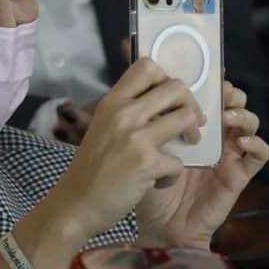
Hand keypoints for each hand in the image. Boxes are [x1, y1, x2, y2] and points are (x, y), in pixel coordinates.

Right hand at [52, 58, 204, 233]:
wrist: (76, 204)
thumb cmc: (92, 167)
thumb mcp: (102, 126)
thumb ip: (125, 110)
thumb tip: (157, 95)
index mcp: (113, 101)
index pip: (147, 65)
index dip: (166, 79)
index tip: (169, 100)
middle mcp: (124, 113)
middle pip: (176, 87)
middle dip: (190, 105)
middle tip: (189, 122)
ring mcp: (136, 137)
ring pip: (186, 117)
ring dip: (192, 134)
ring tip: (186, 148)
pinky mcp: (147, 164)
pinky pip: (179, 161)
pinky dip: (173, 175)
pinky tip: (160, 182)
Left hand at [135, 81, 268, 249]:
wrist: (156, 226)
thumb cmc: (145, 183)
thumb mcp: (137, 141)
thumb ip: (138, 107)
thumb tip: (125, 53)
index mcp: (190, 123)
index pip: (208, 92)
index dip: (211, 79)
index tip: (204, 71)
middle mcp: (213, 134)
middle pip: (234, 101)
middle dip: (230, 91)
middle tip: (220, 91)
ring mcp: (228, 153)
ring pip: (251, 122)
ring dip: (243, 114)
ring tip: (227, 116)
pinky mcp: (239, 175)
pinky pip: (260, 155)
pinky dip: (256, 144)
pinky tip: (241, 142)